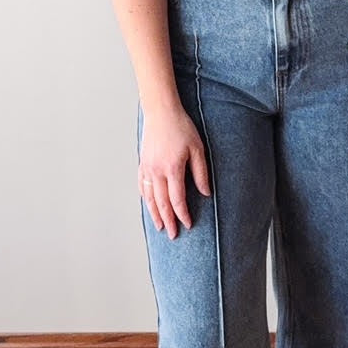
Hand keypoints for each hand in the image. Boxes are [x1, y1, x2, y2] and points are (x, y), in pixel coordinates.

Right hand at [138, 106, 210, 238]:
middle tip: (173, 235)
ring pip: (149, 197)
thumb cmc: (181, 127)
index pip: (177, 199)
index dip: (183, 214)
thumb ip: (201, 173)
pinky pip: (142, 186)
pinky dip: (145, 198)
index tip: (188, 224)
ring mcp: (147, 168)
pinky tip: (148, 205)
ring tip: (160, 227)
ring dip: (154, 214)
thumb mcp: (198, 149)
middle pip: (161, 203)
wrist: (161, 112)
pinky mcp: (143, 163)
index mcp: (172, 169)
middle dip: (168, 221)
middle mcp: (157, 171)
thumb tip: (205, 193)